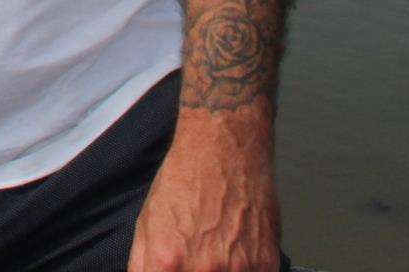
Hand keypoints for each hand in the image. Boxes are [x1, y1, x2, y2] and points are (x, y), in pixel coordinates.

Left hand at [127, 125, 280, 271]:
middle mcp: (206, 269)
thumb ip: (142, 266)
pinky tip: (235, 254)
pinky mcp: (267, 264)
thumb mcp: (146, 223)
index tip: (172, 271)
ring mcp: (240, 270)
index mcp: (168, 262)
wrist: (224, 149)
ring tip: (215, 256)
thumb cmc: (184, 181)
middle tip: (196, 262)